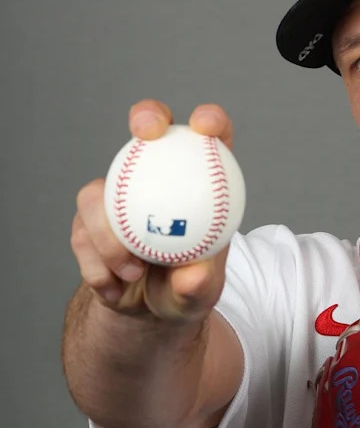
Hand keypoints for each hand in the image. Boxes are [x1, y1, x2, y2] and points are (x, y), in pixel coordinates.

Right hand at [70, 100, 235, 320]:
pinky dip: (99, 268)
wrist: (148, 312)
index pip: (210, 140)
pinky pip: (82, 236)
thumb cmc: (185, 292)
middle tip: (145, 134)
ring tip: (132, 273)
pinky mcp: (87, 220)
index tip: (204, 126)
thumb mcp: (200, 297)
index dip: (209, 120)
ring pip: (97, 193)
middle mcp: (156, 176)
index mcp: (198, 184)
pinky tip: (114, 287)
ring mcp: (116, 194)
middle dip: (147, 115)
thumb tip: (193, 274)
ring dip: (110, 239)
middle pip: (149, 127)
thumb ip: (199, 285)